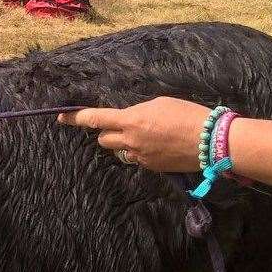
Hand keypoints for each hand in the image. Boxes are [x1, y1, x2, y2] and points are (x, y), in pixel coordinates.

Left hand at [59, 97, 212, 171]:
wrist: (211, 141)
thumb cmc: (187, 115)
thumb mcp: (159, 104)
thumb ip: (137, 112)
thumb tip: (130, 119)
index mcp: (131, 120)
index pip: (95, 118)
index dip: (76, 118)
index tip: (61, 117)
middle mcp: (131, 140)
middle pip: (103, 139)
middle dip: (107, 132)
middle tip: (121, 124)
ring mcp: (140, 157)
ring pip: (120, 150)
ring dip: (124, 143)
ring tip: (147, 135)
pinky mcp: (151, 167)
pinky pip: (137, 159)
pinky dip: (141, 152)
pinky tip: (159, 145)